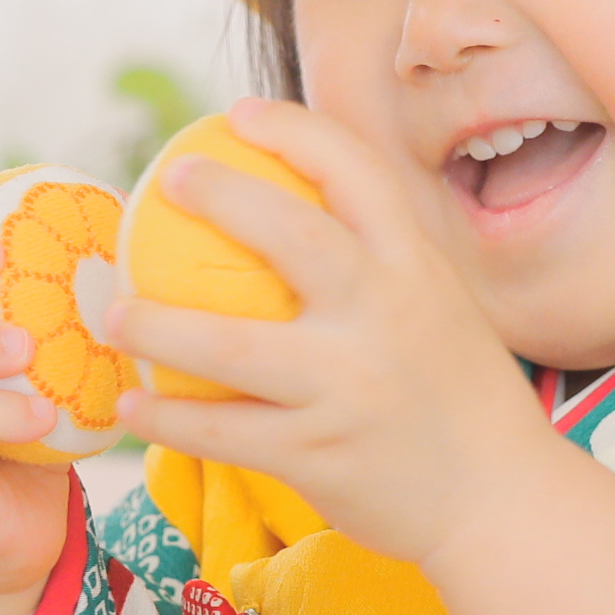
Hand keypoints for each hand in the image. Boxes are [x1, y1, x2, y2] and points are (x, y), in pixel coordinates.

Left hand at [110, 99, 566, 568]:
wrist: (501, 501)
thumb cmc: (457, 396)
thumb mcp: (440, 309)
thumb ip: (382, 265)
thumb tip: (295, 209)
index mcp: (419, 269)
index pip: (357, 173)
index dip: (295, 131)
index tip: (239, 113)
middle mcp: (387, 317)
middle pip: (292, 235)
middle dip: (222, 195)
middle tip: (165, 181)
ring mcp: (350, 388)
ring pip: (232, 347)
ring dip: (159, 325)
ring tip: (114, 313)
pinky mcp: (319, 455)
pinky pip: (222, 431)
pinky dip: (169, 417)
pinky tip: (132, 404)